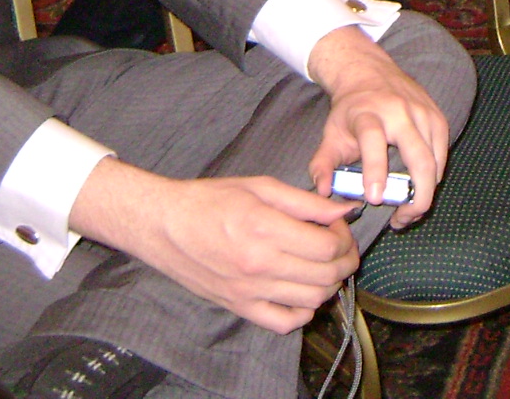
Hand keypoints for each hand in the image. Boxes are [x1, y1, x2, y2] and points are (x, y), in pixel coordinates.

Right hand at [71, 158, 358, 334]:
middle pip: (326, 275)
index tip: (337, 224)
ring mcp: (248, 291)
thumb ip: (306, 202)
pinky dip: (304, 312)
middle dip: (345, 259)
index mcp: (265, 229)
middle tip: (340, 244)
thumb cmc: (210, 200)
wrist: (164, 224)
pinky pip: (283, 322)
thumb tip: (344, 209)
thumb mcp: (262, 187)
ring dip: (330, 284)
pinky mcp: (238, 306)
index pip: (327, 247)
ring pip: (312, 300)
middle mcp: (259, 265)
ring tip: (324, 264)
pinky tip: (303, 291)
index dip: (343, 236)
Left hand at [306, 26, 449, 229]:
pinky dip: (435, 176)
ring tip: (410, 211)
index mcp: (368, 114)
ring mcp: (423, 113)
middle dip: (417, 195)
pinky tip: (421, 188)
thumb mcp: (330, 134)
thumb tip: (323, 192)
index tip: (375, 199)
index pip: (373, 141)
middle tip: (403, 219)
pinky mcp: (437, 116)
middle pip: (419, 157)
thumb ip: (322, 165)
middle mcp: (399, 112)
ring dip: (426, 191)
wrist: (371, 72)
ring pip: (435, 160)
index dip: (375, 171)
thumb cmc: (350, 110)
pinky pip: (442, 153)